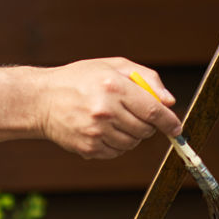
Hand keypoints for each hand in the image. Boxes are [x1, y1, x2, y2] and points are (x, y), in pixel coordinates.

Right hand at [34, 58, 179, 158]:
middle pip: (145, 130)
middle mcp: (106, 110)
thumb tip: (169, 102)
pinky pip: (117, 152)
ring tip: (115, 119)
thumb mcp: (113, 66)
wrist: (42, 100)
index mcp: (114, 86)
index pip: (153, 111)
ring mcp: (96, 132)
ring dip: (132, 134)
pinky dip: (117, 144)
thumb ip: (146, 79)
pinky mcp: (88, 148)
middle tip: (136, 115)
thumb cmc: (81, 79)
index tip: (177, 128)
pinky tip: (103, 129)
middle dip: (148, 125)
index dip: (169, 122)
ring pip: (132, 143)